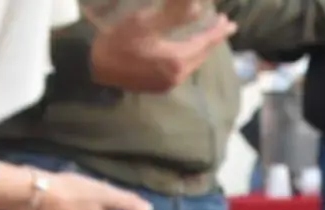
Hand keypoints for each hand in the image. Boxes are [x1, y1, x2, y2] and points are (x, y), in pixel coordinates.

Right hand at [86, 0, 237, 92]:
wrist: (93, 67)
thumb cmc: (118, 42)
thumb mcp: (145, 22)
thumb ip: (174, 14)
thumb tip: (198, 6)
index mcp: (177, 60)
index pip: (205, 43)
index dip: (218, 31)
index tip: (231, 22)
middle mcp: (177, 76)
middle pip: (201, 55)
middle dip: (212, 40)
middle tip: (222, 26)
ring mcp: (167, 84)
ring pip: (192, 64)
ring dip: (200, 49)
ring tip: (206, 36)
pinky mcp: (157, 87)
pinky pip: (181, 70)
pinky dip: (188, 57)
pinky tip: (185, 51)